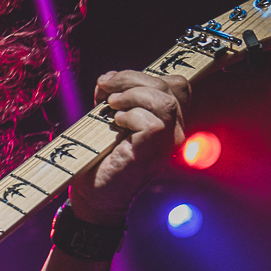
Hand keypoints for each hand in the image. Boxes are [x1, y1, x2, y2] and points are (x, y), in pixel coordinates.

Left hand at [70, 69, 190, 224]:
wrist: (93, 195)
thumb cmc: (100, 159)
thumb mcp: (108, 120)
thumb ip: (116, 98)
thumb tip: (108, 79)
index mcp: (169, 120)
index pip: (177, 84)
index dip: (145, 74)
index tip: (111, 82)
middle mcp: (175, 131)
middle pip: (171, 86)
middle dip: (132, 79)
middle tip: (104, 88)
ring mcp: (167, 143)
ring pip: (165, 102)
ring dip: (132, 96)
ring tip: (110, 106)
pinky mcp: (152, 153)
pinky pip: (153, 123)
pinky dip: (131, 116)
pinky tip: (115, 122)